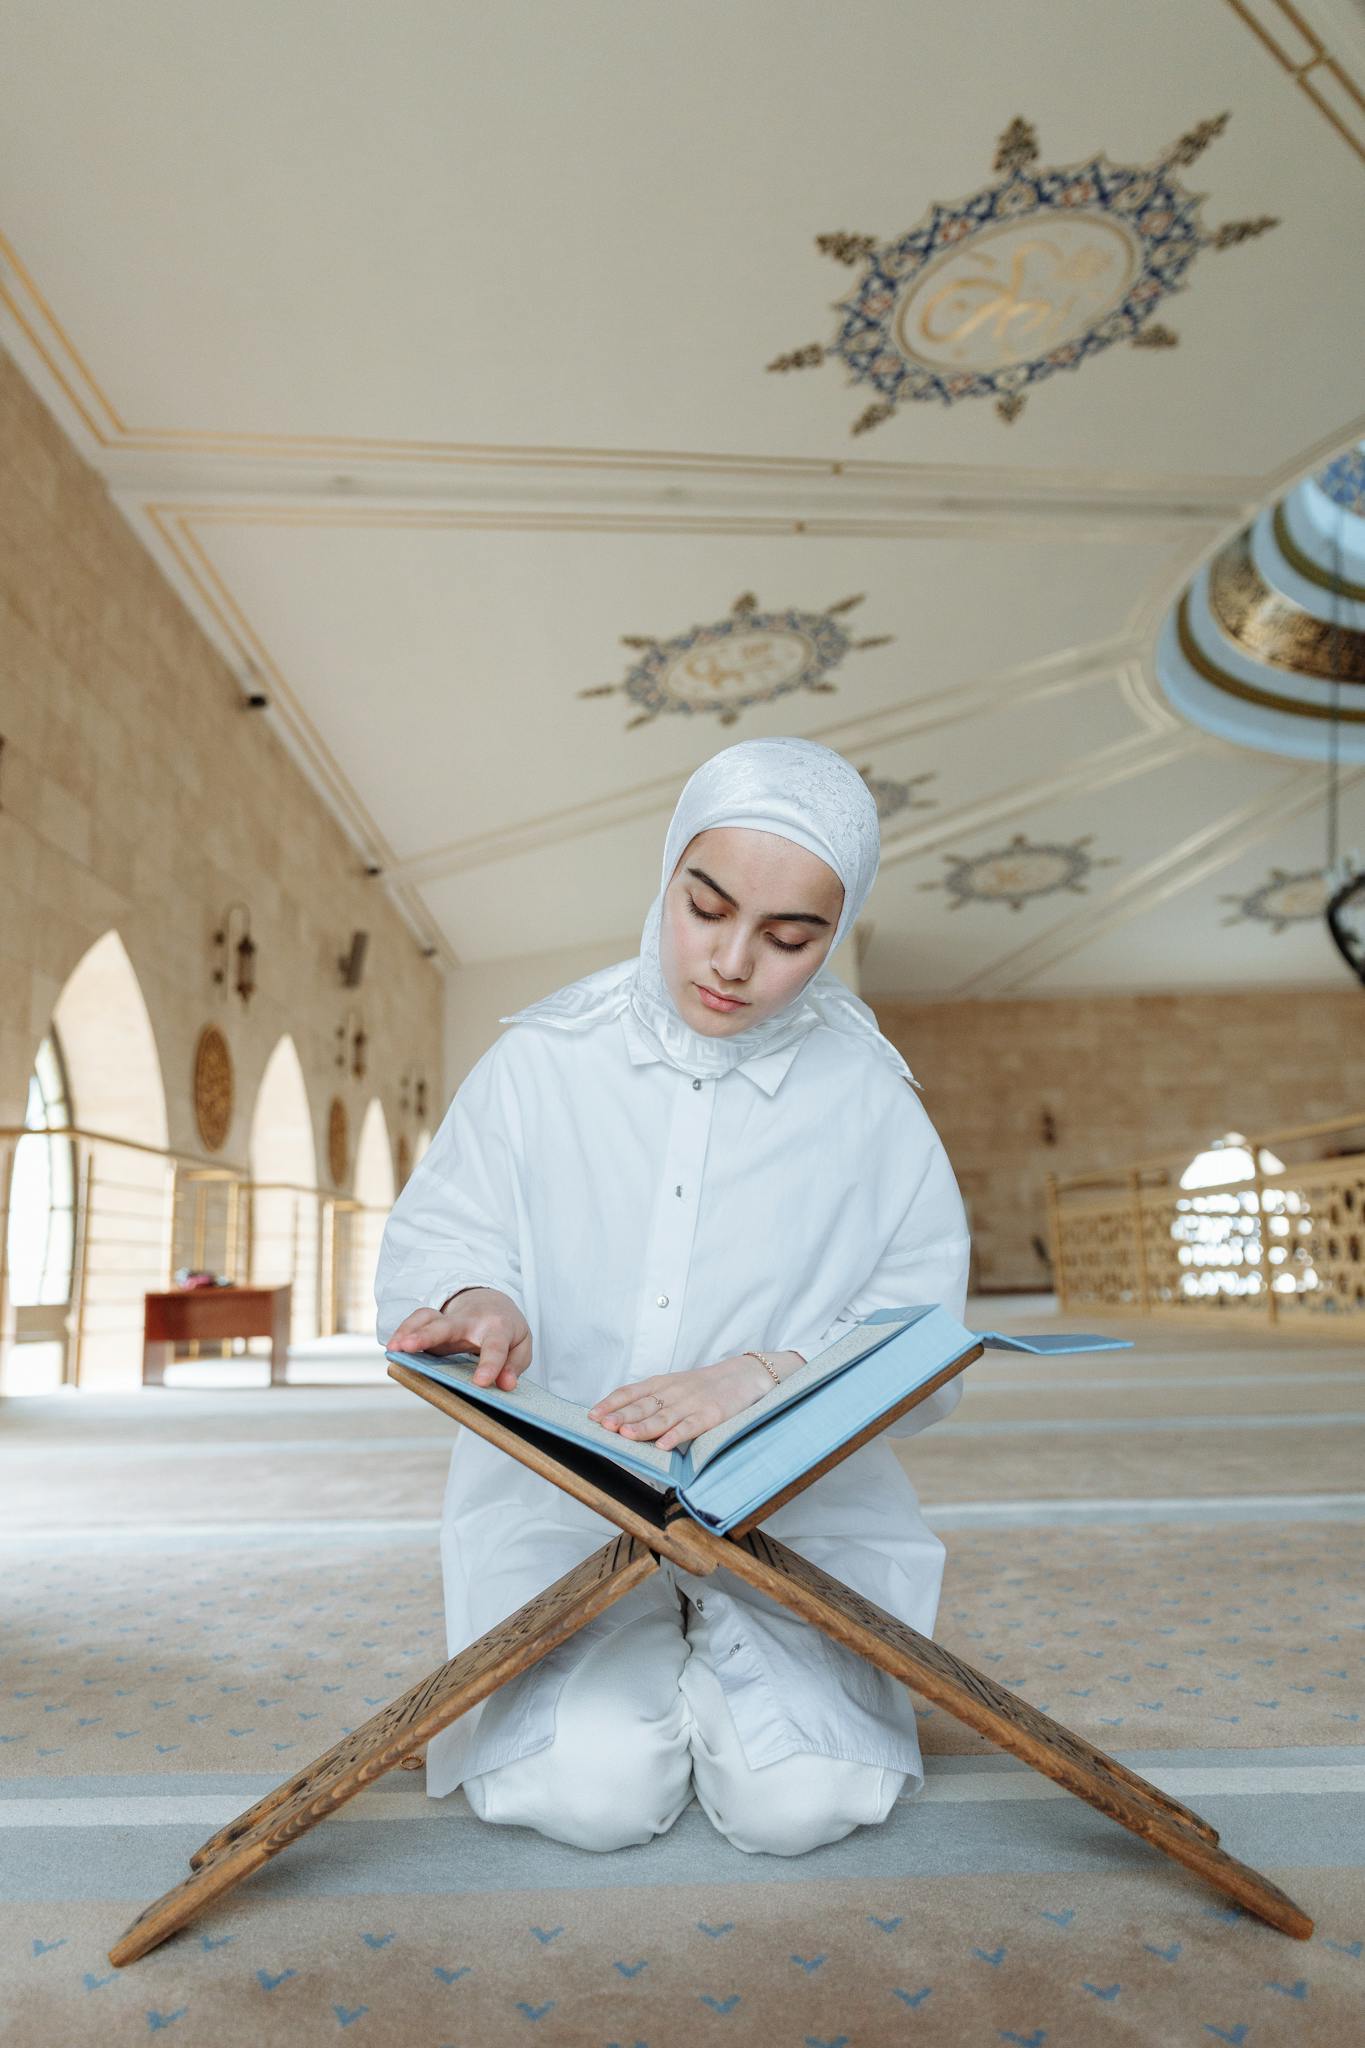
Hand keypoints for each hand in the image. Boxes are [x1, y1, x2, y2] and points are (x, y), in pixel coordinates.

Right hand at [387, 1287, 531, 1391]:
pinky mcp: (433, 1321)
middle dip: (428, 1336)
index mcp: (498, 1327)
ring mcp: (449, 1319)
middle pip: (448, 1326)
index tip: (480, 1383)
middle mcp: (470, 1321)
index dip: (489, 1365)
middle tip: (407, 1347)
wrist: (492, 1302)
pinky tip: (393, 1347)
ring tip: (393, 1348)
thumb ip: (514, 1366)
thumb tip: (504, 1385)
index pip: (494, 1347)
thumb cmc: (506, 1330)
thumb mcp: (521, 1345)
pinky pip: (416, 1321)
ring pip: (426, 1319)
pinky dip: (403, 1331)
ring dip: (408, 1331)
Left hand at [587, 1352, 797, 1453]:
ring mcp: (693, 1403)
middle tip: (602, 1426)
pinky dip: (677, 1435)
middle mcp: (674, 1391)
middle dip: (621, 1416)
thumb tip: (622, 1421)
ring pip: (664, 1416)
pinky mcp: (712, 1415)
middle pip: (643, 1405)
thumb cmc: (706, 1386)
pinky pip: (692, 1426)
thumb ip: (653, 1400)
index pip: (631, 1392)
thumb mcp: (676, 1387)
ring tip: (626, 1436)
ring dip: (644, 1427)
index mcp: (663, 1384)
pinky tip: (664, 1445)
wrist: (746, 1375)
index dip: (612, 1403)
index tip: (593, 1414)